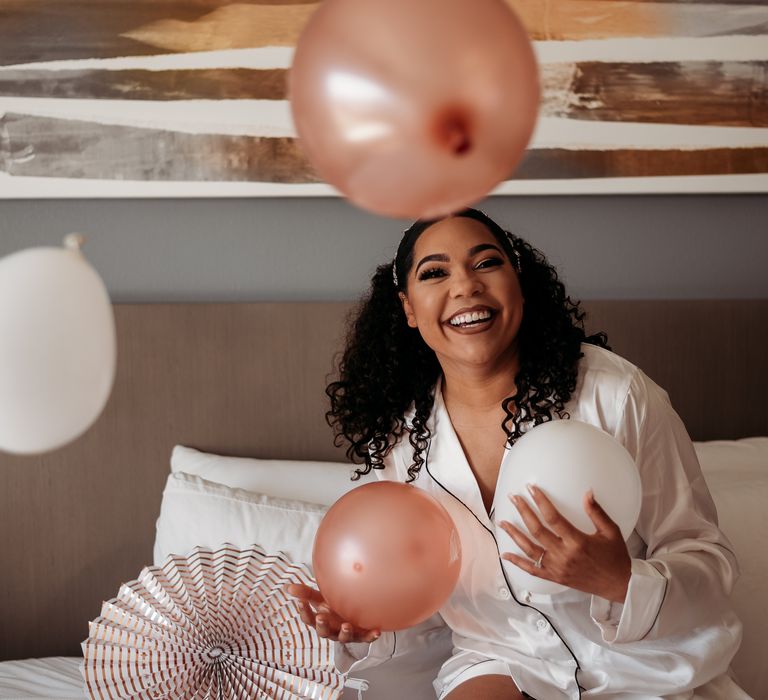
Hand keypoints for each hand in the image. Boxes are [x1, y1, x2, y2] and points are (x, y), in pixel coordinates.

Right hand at [286, 583, 380, 642]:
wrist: (353, 613)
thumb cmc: (334, 606)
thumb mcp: (320, 598)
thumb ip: (306, 593)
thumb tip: (287, 587)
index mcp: (321, 620)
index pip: (309, 619)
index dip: (304, 612)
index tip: (301, 603)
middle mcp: (332, 629)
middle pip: (324, 632)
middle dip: (323, 626)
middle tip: (322, 618)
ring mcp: (347, 633)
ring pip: (344, 637)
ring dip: (345, 633)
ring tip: (346, 625)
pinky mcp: (362, 635)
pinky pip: (366, 637)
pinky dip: (371, 636)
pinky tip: (376, 631)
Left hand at [498, 485, 630, 602]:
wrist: (619, 584)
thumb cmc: (615, 556)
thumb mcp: (610, 531)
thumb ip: (596, 512)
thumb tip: (587, 492)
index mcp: (577, 541)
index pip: (553, 518)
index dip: (540, 501)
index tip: (531, 489)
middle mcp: (564, 555)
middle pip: (536, 530)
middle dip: (523, 512)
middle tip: (513, 498)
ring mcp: (557, 568)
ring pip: (529, 549)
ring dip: (514, 534)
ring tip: (502, 521)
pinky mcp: (555, 577)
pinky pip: (532, 569)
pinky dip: (517, 562)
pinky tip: (505, 555)